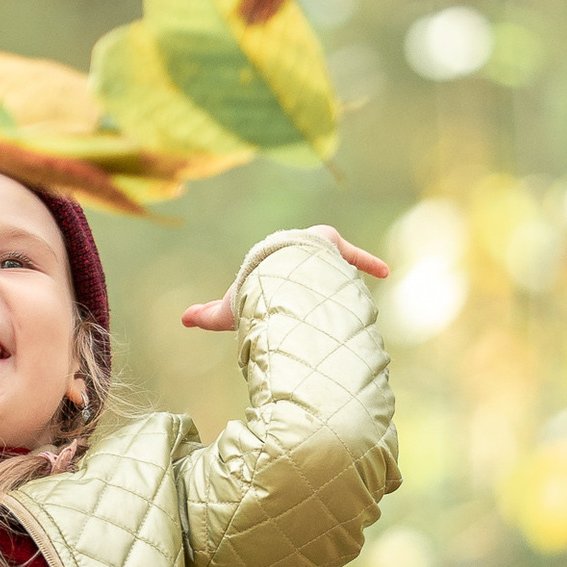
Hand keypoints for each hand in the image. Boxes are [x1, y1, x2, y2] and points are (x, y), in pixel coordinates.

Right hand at [182, 227, 388, 332]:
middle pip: (305, 270)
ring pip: (329, 264)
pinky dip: (368, 262)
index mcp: (268, 265)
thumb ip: (208, 316)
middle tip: (321, 296)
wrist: (275, 269)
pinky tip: (385, 272)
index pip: (275, 276)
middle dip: (312, 280)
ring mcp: (314, 248)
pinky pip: (354, 255)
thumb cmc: (251, 289)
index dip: (281, 285)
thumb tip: (181, 321)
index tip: (288, 294)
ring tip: (347, 294)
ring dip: (337, 277)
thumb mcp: (229, 308)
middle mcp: (292, 253)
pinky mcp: (333, 245)